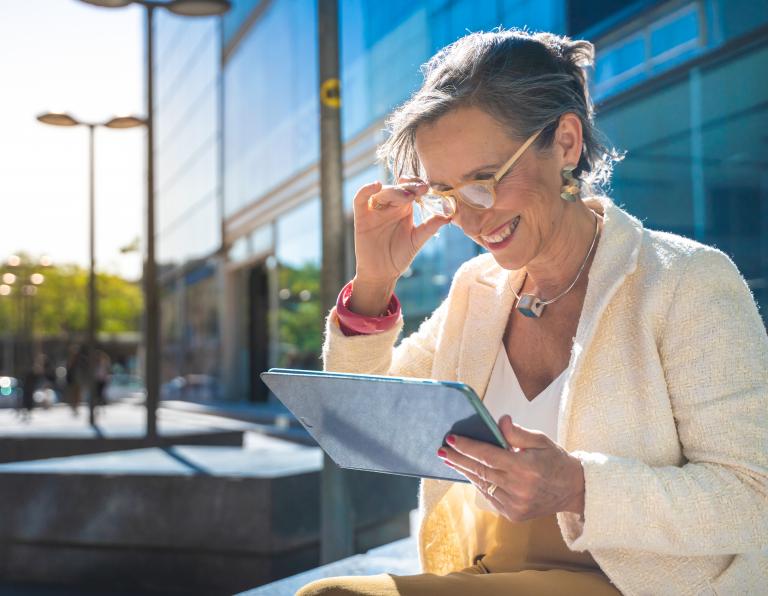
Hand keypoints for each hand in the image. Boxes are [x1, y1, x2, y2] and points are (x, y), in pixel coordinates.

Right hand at [352, 177, 451, 284]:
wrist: (382, 273)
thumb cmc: (399, 256)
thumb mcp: (417, 240)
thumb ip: (430, 227)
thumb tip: (449, 215)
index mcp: (404, 209)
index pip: (410, 190)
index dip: (417, 185)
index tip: (427, 188)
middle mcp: (389, 207)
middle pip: (397, 188)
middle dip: (409, 188)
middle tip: (420, 191)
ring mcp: (375, 211)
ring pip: (382, 191)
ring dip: (394, 190)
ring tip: (406, 197)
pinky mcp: (361, 217)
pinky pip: (360, 199)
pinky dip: (366, 190)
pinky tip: (375, 185)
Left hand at [438, 415, 584, 520]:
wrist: (574, 490)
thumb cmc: (556, 461)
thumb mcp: (541, 440)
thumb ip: (517, 433)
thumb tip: (498, 421)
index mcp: (525, 468)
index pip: (488, 455)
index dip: (468, 447)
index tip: (451, 439)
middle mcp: (519, 489)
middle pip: (480, 471)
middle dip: (458, 459)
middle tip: (442, 450)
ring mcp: (515, 505)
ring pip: (482, 485)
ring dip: (465, 472)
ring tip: (450, 460)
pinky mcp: (513, 515)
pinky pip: (489, 497)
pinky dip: (479, 484)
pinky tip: (470, 473)